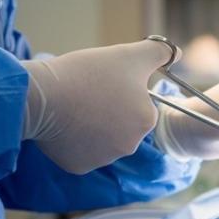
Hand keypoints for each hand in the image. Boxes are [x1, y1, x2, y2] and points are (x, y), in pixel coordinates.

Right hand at [21, 39, 173, 173]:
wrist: (41, 97)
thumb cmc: (87, 74)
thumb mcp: (129, 55)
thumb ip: (159, 53)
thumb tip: (177, 53)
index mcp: (146, 121)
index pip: (137, 103)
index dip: (120, 89)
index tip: (102, 82)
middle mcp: (129, 146)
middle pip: (120, 123)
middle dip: (107, 110)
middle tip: (86, 93)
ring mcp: (104, 160)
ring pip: (101, 138)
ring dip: (91, 125)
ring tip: (72, 106)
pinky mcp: (79, 166)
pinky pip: (80, 151)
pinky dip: (73, 139)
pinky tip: (63, 123)